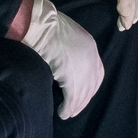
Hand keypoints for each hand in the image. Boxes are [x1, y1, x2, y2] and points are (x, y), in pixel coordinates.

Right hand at [19, 0, 104, 117]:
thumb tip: (66, 61)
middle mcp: (91, 57)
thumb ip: (71, 48)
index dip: (90, 86)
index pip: (97, 72)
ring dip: (75, 106)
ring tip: (68, 113)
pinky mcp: (72, 76)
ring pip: (83, 93)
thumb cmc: (46, 26)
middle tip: (75, 109)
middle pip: (91, 85)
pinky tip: (63, 112)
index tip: (84, 94)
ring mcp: (83, 67)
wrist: (40, 24)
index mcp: (90, 45)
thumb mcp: (65, 35)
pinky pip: (72, 98)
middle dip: (84, 99)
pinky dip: (68, 108)